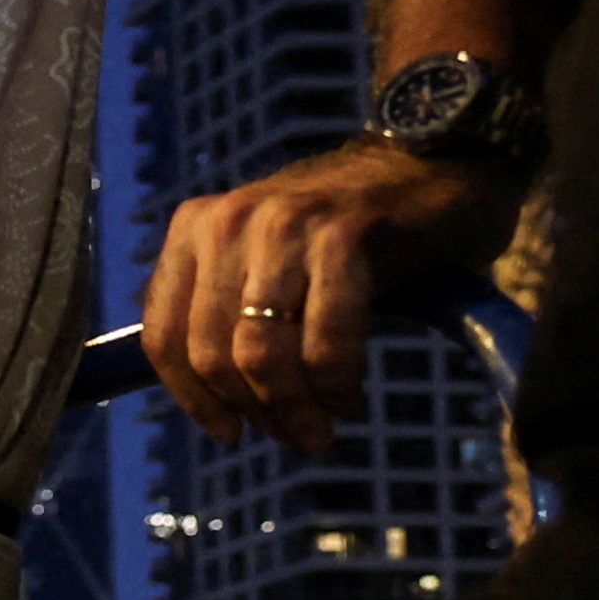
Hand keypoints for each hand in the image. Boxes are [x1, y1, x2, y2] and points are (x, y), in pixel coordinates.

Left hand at [145, 139, 518, 450]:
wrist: (435, 162)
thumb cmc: (351, 231)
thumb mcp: (268, 265)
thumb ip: (226, 314)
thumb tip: (208, 397)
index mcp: (193, 230)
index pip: (163, 336)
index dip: (193, 399)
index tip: (229, 433)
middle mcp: (225, 222)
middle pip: (212, 353)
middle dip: (255, 410)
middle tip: (299, 437)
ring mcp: (281, 224)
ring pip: (261, 353)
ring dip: (294, 406)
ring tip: (322, 427)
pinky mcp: (341, 232)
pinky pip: (324, 337)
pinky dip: (335, 381)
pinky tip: (348, 395)